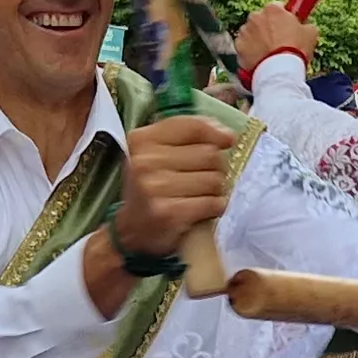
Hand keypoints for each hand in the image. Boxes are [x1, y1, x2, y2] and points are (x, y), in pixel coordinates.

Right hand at [111, 115, 234, 258]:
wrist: (130, 231)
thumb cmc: (150, 187)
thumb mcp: (155, 153)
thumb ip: (185, 135)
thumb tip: (227, 136)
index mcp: (142, 140)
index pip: (192, 126)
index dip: (216, 133)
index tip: (227, 141)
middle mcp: (145, 162)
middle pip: (209, 154)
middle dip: (216, 167)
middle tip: (206, 178)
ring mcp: (155, 188)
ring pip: (214, 180)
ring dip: (216, 190)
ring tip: (202, 195)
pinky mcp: (168, 213)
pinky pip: (212, 203)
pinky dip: (215, 207)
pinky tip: (204, 209)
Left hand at [232, 5, 317, 72]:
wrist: (279, 71)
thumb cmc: (295, 50)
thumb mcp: (310, 33)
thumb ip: (304, 25)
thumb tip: (304, 26)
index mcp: (273, 9)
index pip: (277, 7)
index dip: (283, 16)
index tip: (287, 24)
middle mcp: (255, 16)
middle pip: (262, 19)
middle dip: (268, 28)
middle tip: (279, 42)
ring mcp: (244, 32)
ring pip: (251, 33)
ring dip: (258, 40)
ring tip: (270, 54)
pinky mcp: (238, 47)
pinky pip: (244, 47)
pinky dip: (250, 52)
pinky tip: (261, 60)